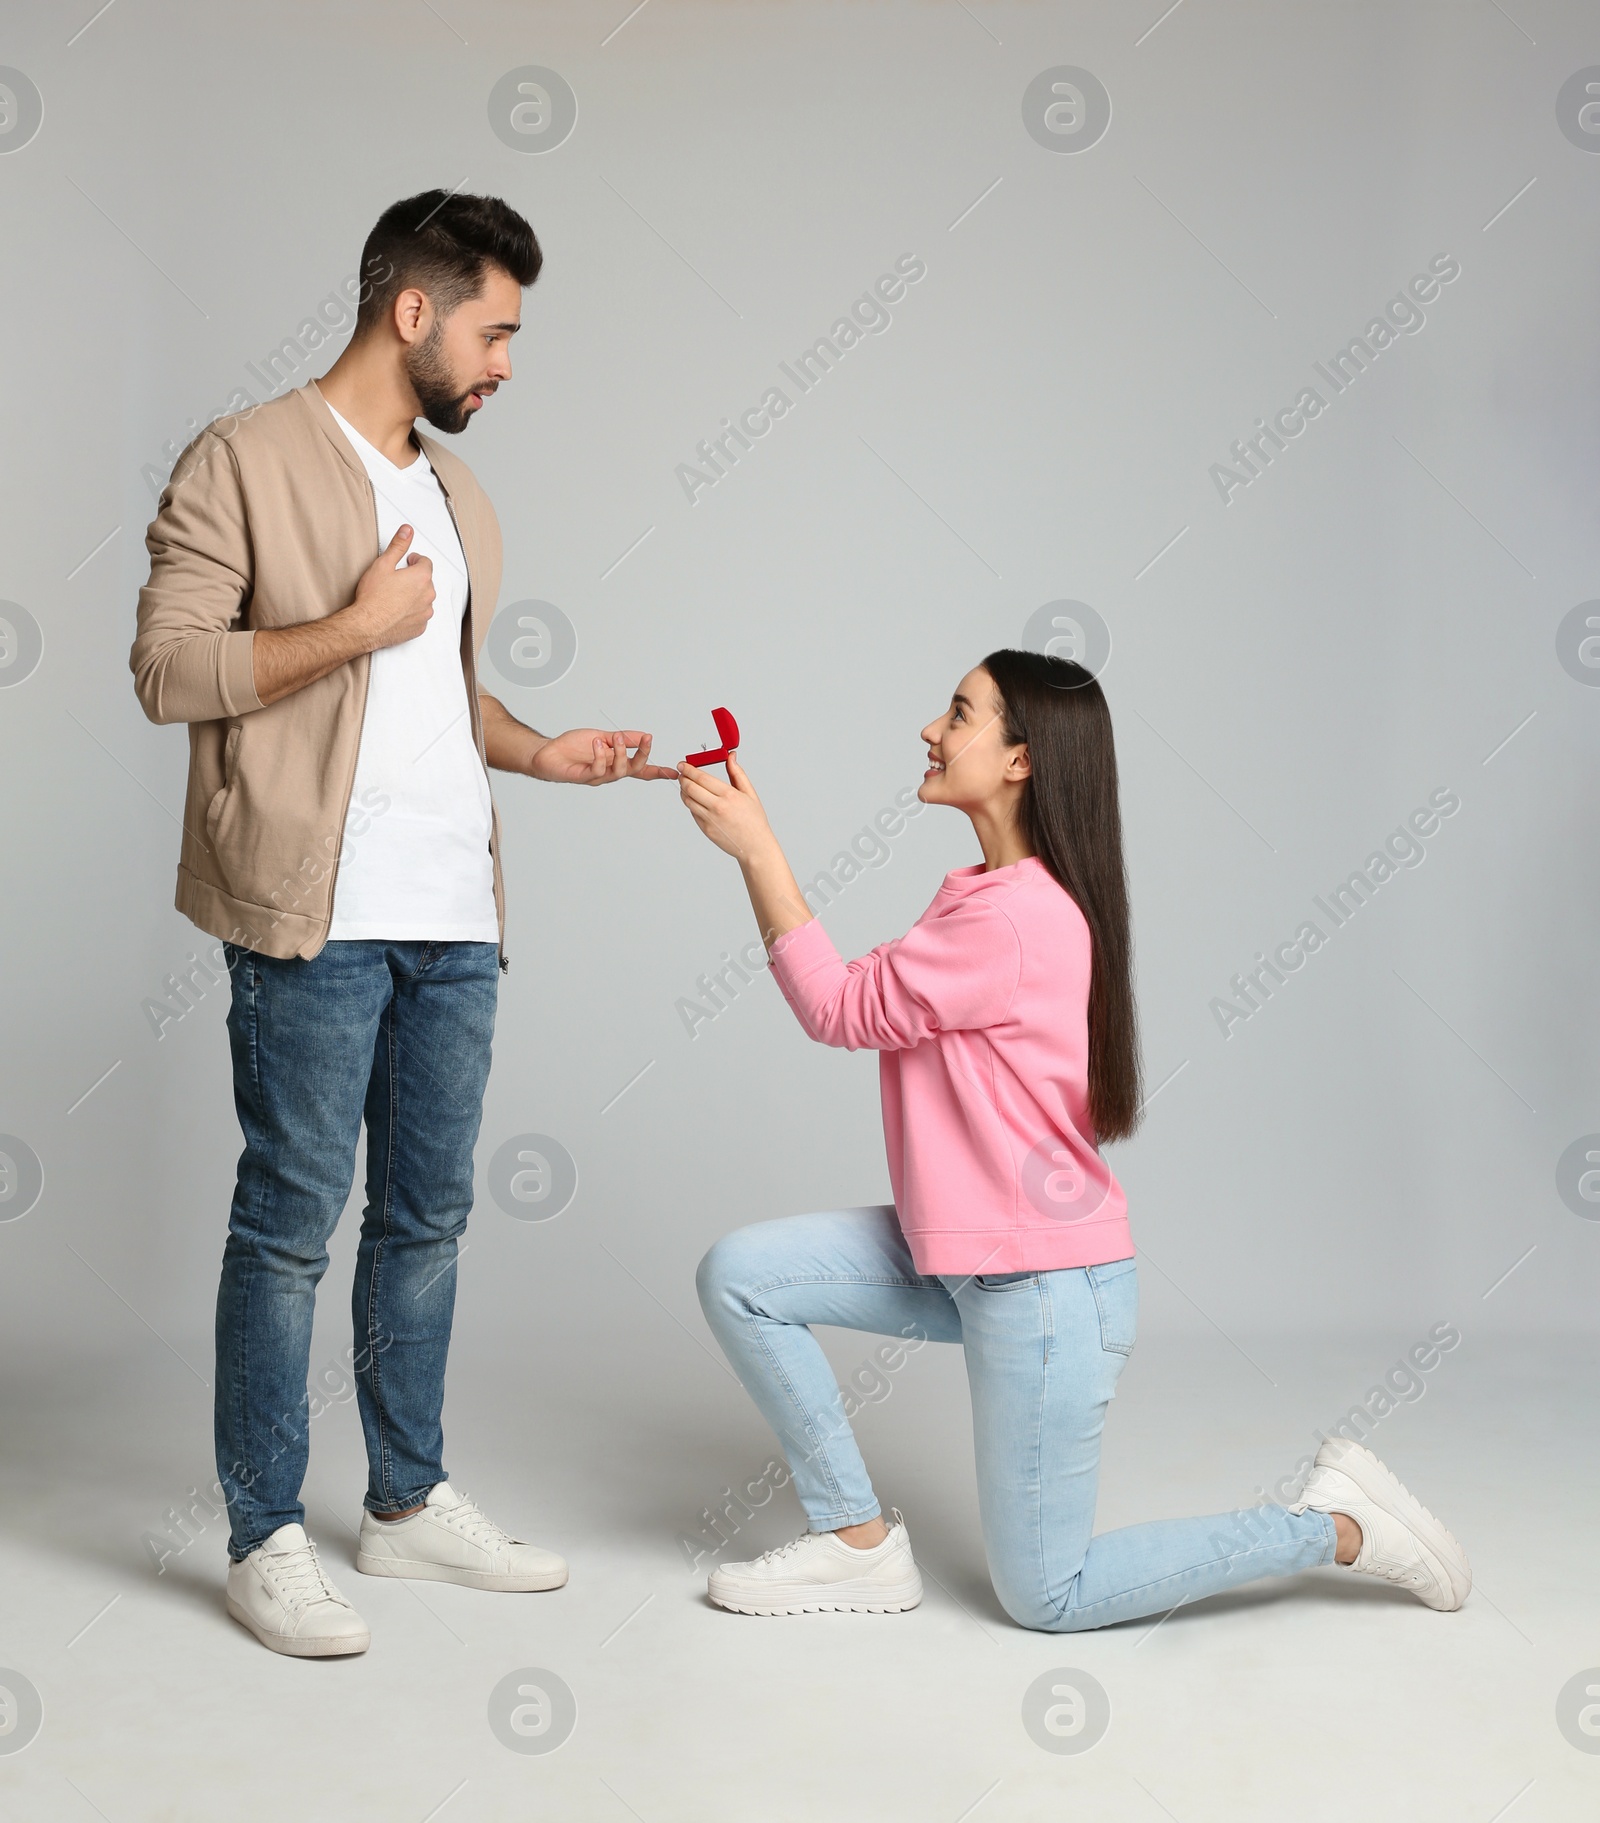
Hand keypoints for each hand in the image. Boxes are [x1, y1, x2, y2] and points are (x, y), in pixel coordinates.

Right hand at [344, 525, 434, 651]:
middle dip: (413, 578)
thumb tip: (407, 531)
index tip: (407, 562)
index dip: (414, 560)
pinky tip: (396, 611)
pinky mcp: (420, 627)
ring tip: (395, 596)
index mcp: (421, 577)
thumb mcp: (383, 564)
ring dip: (414, 596)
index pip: (426, 562)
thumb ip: (398, 546)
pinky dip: (411, 612)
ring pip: (423, 599)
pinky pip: (420, 616)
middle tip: (396, 580)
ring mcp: (425, 613)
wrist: (367, 625)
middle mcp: (428, 595)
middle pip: (425, 581)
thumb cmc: (373, 597)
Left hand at [529, 727, 678, 783]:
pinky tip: (597, 743)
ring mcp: (598, 776)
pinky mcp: (584, 777)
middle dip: (643, 754)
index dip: (658, 771)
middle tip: (646, 740)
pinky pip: (598, 769)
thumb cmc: (571, 748)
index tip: (675, 772)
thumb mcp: (602, 737)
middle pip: (634, 769)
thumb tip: (642, 735)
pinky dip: (600, 754)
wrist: (547, 753)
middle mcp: (609, 772)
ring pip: (619, 770)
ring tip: (615, 737)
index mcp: (615, 763)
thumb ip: (622, 738)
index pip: (641, 769)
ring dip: (620, 751)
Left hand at [679, 754, 776, 862]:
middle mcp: (717, 807)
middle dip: (683, 778)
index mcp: (729, 795)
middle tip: (681, 773)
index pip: (702, 778)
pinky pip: (693, 812)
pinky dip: (690, 803)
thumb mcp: (749, 793)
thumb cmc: (754, 820)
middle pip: (690, 788)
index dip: (689, 769)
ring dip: (683, 791)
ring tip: (686, 785)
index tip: (683, 764)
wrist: (754, 846)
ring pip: (687, 800)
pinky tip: (695, 799)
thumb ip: (737, 773)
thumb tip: (731, 756)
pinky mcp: (705, 829)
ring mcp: (709, 819)